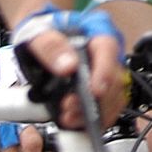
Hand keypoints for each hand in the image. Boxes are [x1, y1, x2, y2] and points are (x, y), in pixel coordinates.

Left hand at [12, 7, 127, 128]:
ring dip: (96, 113)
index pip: (108, 48)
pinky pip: (107, 108)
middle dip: (96, 99)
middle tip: (70, 107)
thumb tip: (68, 65)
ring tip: (69, 117)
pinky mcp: (99, 91)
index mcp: (95, 30)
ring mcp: (105, 73)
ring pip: (114, 97)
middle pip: (115, 78)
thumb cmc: (40, 31)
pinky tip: (75, 121)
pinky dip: (94, 119)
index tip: (95, 90)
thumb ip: (50, 46)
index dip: (105, 72)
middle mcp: (105, 53)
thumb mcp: (36, 33)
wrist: (36, 40)